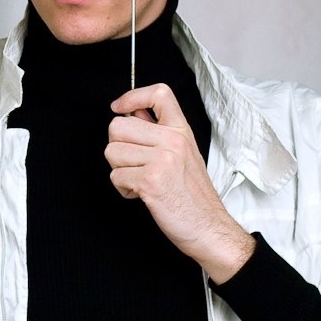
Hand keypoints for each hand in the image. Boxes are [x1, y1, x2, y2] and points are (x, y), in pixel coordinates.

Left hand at [106, 84, 254, 283]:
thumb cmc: (194, 196)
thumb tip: (134, 113)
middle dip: (118, 147)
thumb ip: (160, 132)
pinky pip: (116, 176)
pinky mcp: (150, 180)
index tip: (119, 107)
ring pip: (112, 152)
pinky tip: (142, 194)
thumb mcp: (185, 154)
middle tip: (136, 164)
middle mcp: (172, 140)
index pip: (158, 93)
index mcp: (181, 131)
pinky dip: (124, 189)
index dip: (132, 96)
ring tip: (142, 181)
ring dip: (120, 171)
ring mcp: (161, 159)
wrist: (208, 227)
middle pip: (118, 126)